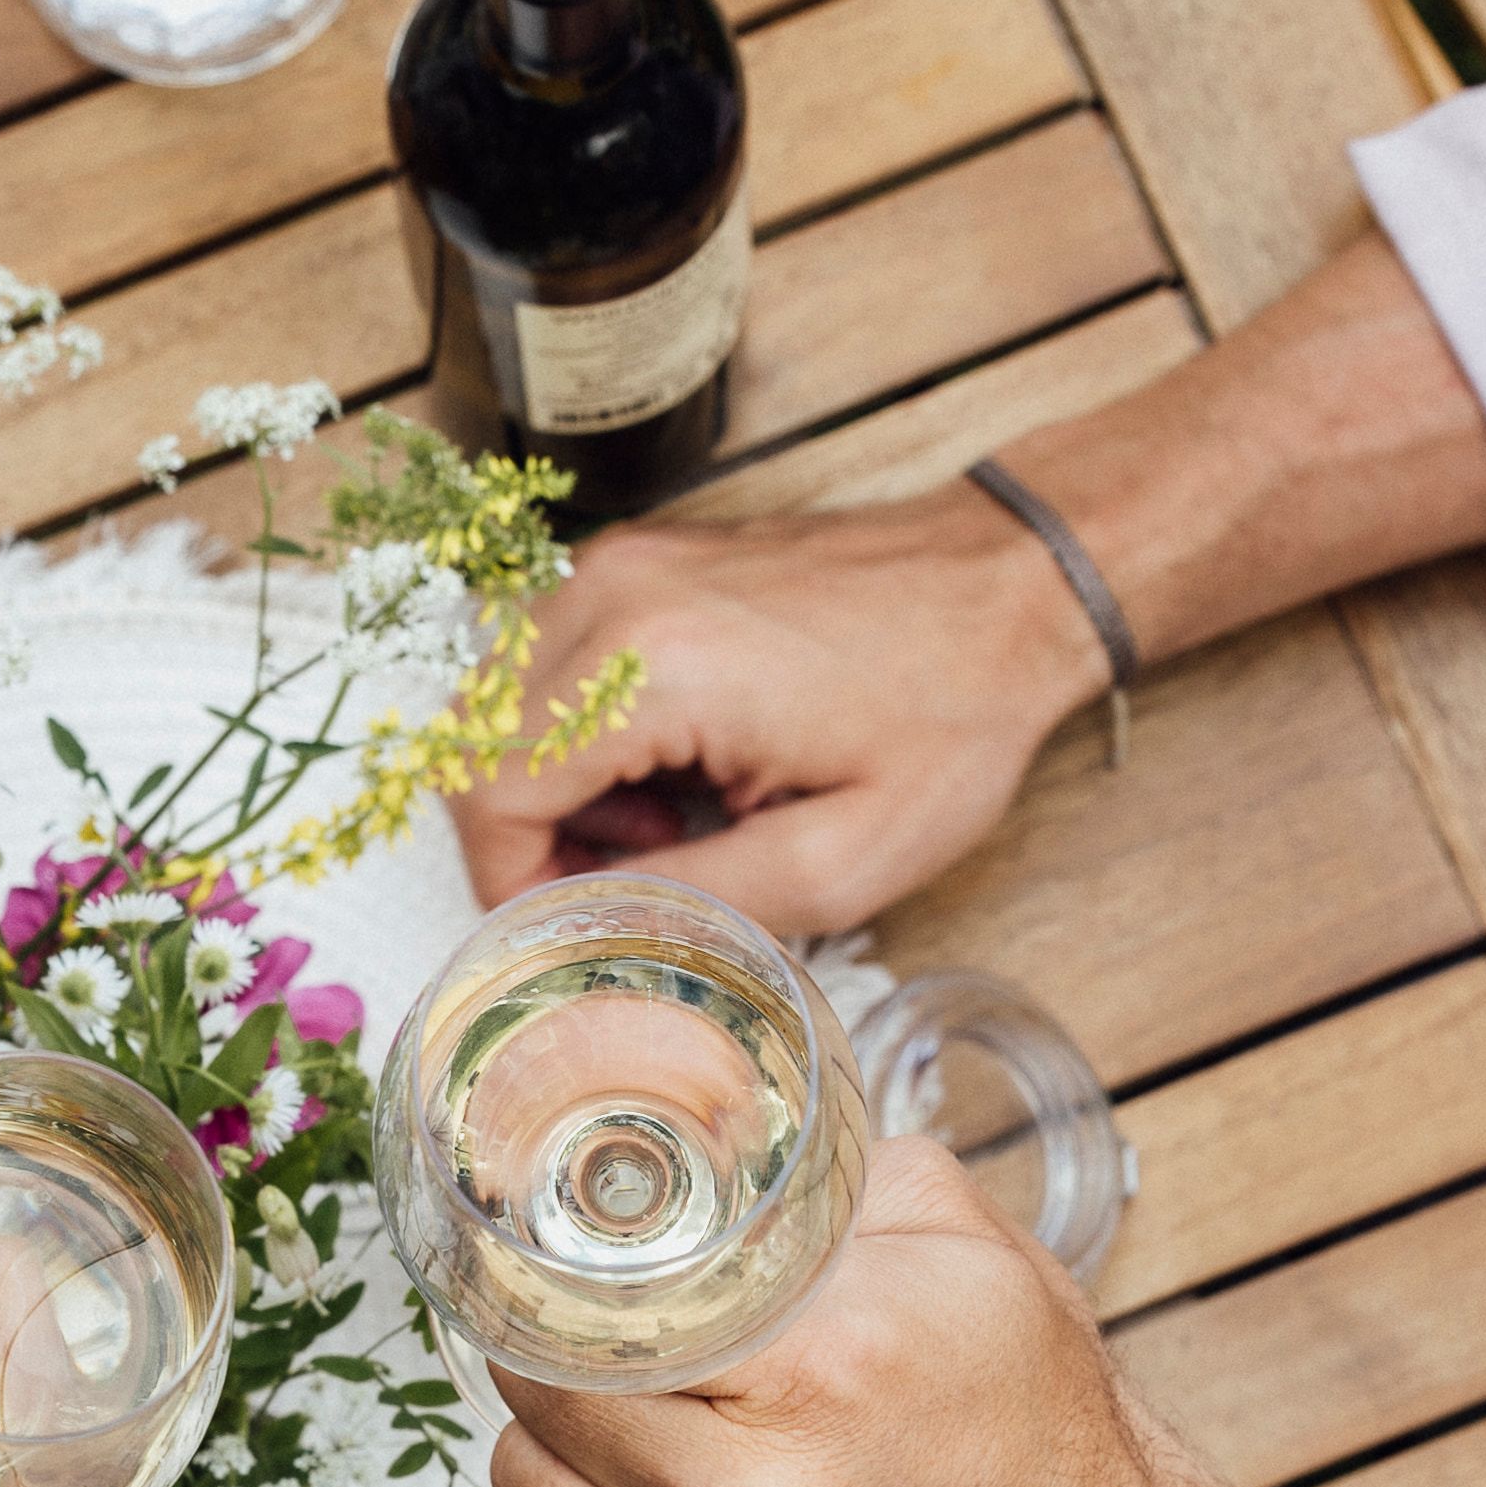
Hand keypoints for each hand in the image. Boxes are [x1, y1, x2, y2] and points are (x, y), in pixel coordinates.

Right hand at [456, 493, 1101, 934]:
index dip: (508, 881)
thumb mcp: (841, 860)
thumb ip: (691, 904)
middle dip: (524, 835)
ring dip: (550, 783)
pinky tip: (670, 768)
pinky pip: (548, 659)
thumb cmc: (952, 713)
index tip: (568, 924)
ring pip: (499, 701)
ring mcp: (623, 562)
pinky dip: (577, 731)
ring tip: (664, 827)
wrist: (1012, 585)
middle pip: (473, 743)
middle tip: (627, 881)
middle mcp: (616, 594)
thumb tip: (586, 927)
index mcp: (655, 666)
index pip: (489, 792)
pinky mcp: (640, 558)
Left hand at [483, 1139, 1166, 1486]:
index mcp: (817, 1374)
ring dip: (554, 1456)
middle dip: (556, 1359)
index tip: (567, 1270)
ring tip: (629, 1432)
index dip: (562, 1282)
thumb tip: (699, 1135)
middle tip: (605, 1345)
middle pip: (539, 1405)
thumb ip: (823, 1184)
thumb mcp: (966, 1250)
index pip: (589, 1312)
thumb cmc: (1034, 1431)